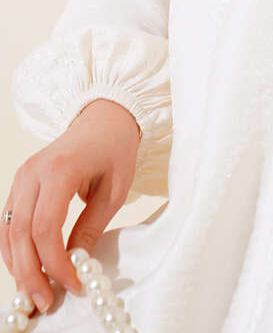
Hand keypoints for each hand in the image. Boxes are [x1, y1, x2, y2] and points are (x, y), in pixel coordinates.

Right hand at [0, 98, 140, 313]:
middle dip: (30, 273)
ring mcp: (22, 176)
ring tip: (35, 294)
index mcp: (59, 169)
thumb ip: (92, 227)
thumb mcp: (115, 190)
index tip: (72, 284)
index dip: (54, 263)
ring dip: (18, 266)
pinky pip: (9, 222)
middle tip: (45, 303)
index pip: (45, 228)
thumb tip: (76, 264)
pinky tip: (27, 270)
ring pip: (8, 231)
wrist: (105, 117)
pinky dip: (15, 249)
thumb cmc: (115, 149)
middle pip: (20, 234)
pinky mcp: (20, 182)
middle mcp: (33, 172)